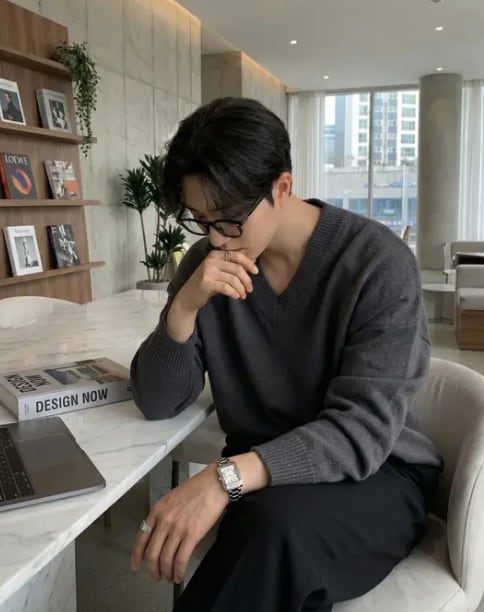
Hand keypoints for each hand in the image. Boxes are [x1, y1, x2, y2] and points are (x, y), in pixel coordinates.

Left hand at [131, 465, 227, 583]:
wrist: (214, 484)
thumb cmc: (197, 488)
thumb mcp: (172, 497)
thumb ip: (163, 514)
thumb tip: (160, 533)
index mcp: (157, 510)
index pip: (142, 538)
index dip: (137, 555)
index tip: (136, 565)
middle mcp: (164, 520)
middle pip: (152, 553)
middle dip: (153, 569)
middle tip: (156, 576)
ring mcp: (177, 528)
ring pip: (165, 559)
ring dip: (166, 573)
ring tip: (170, 577)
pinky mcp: (192, 535)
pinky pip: (181, 559)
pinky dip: (179, 571)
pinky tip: (180, 575)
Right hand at [175, 250, 258, 311]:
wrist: (188, 296)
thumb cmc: (207, 283)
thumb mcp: (218, 271)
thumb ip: (231, 266)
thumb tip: (252, 264)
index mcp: (215, 254)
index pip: (236, 255)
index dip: (248, 263)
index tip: (256, 272)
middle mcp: (210, 260)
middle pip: (237, 268)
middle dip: (247, 280)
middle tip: (250, 289)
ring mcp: (207, 271)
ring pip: (233, 279)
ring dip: (241, 289)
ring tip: (243, 295)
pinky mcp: (206, 282)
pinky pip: (226, 287)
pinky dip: (234, 293)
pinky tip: (236, 296)